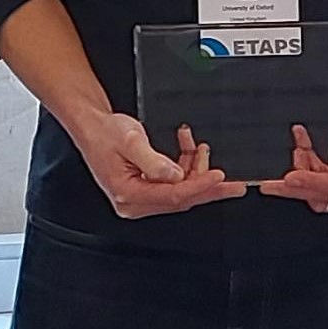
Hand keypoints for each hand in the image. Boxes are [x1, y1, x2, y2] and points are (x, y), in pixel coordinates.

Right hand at [78, 112, 244, 216]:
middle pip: (180, 199)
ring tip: (202, 149)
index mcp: (128, 195)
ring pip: (180, 191)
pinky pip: (175, 184)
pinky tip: (190, 151)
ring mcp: (142, 197)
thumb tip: (176, 175)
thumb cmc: (105, 133)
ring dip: (196, 171)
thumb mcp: (130, 141)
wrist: (93, 126)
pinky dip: (186, 168)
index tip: (218, 177)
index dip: (198, 186)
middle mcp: (135, 202)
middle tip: (234, 184)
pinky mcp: (147, 188)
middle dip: (207, 186)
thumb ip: (154, 161)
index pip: (171, 196)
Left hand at [256, 97, 327, 212]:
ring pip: (315, 190)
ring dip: (301, 172)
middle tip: (273, 184)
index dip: (313, 184)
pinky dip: (305, 164)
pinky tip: (301, 147)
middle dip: (298, 186)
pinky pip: (314, 179)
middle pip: (324, 196)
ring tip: (297, 149)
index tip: (292, 178)